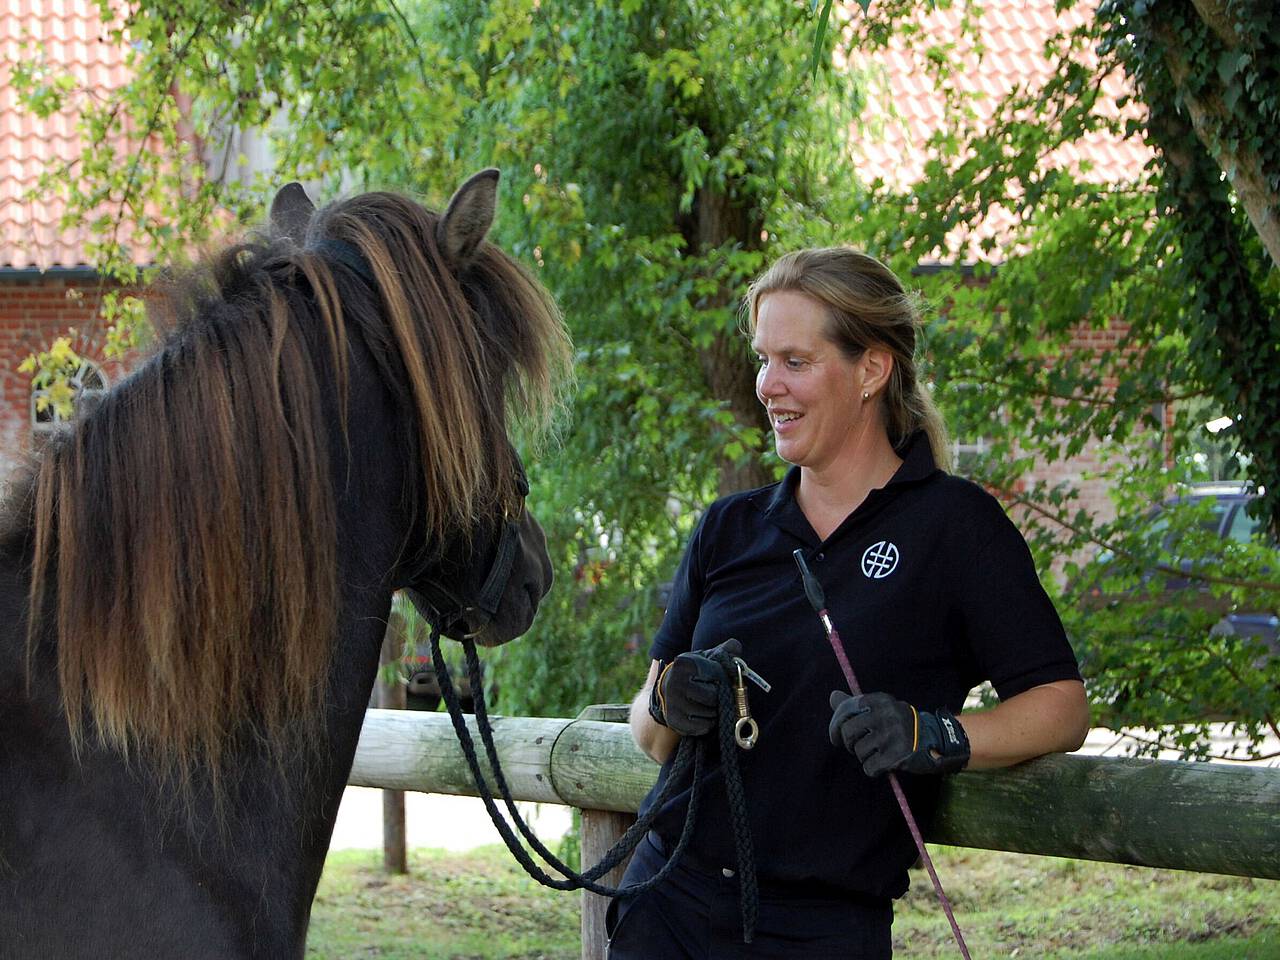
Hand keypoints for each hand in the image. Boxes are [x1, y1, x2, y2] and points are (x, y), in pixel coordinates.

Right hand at [648, 638, 742, 736]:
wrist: (668, 691)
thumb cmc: (694, 673)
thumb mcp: (706, 658)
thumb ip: (723, 652)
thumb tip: (736, 646)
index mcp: (684, 663)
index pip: (716, 673)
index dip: (724, 678)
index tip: (721, 679)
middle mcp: (674, 682)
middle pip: (713, 696)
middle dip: (720, 697)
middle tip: (718, 694)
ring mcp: (673, 703)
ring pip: (710, 713)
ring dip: (716, 711)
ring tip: (710, 704)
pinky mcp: (674, 720)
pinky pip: (703, 726)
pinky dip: (708, 723)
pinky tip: (703, 715)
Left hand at [828, 691, 969, 775]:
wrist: (935, 739)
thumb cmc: (900, 724)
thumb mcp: (881, 708)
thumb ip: (855, 704)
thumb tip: (832, 697)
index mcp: (880, 700)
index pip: (846, 709)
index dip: (836, 726)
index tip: (836, 737)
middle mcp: (885, 715)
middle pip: (848, 732)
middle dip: (849, 743)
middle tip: (857, 747)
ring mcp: (891, 735)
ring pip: (858, 751)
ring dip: (864, 756)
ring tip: (878, 752)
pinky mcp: (897, 756)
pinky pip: (869, 767)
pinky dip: (873, 769)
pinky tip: (884, 764)